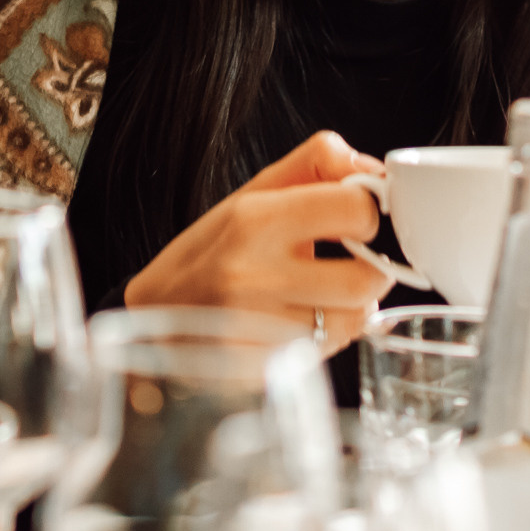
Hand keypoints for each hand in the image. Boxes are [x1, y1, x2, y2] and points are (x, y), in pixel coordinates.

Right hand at [121, 130, 394, 352]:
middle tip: (353, 264)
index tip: (353, 220)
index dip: (366, 214)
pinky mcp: (261, 367)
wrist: (154, 312)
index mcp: (254, 220)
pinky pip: (327, 352)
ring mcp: (256, 327)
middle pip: (366, 279)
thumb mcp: (251, 193)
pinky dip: (325, 338)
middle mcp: (253, 274)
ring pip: (353, 322)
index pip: (356, 209)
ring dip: (349, 309)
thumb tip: (375, 169)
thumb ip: (316, 163)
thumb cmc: (209, 251)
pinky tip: (298, 321)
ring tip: (318, 295)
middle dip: (371, 271)